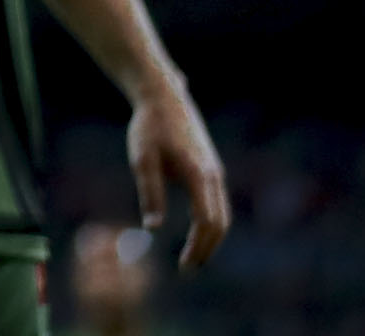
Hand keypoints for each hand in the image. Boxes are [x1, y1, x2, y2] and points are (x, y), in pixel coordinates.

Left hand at [128, 82, 229, 269]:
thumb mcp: (142, 159)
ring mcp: (215, 171)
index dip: (199, 248)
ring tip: (194, 256)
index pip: (207, 223)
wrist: (163, 96)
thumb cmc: (149, 127)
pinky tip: (198, 231)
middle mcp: (213, 176)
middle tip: (189, 268)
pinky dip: (212, 222)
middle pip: (220, 223)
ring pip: (223, 213)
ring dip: (212, 237)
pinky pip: (218, 203)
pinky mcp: (210, 167)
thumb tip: (154, 229)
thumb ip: (150, 193)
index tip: (185, 267)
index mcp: (198, 175)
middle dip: (207, 248)